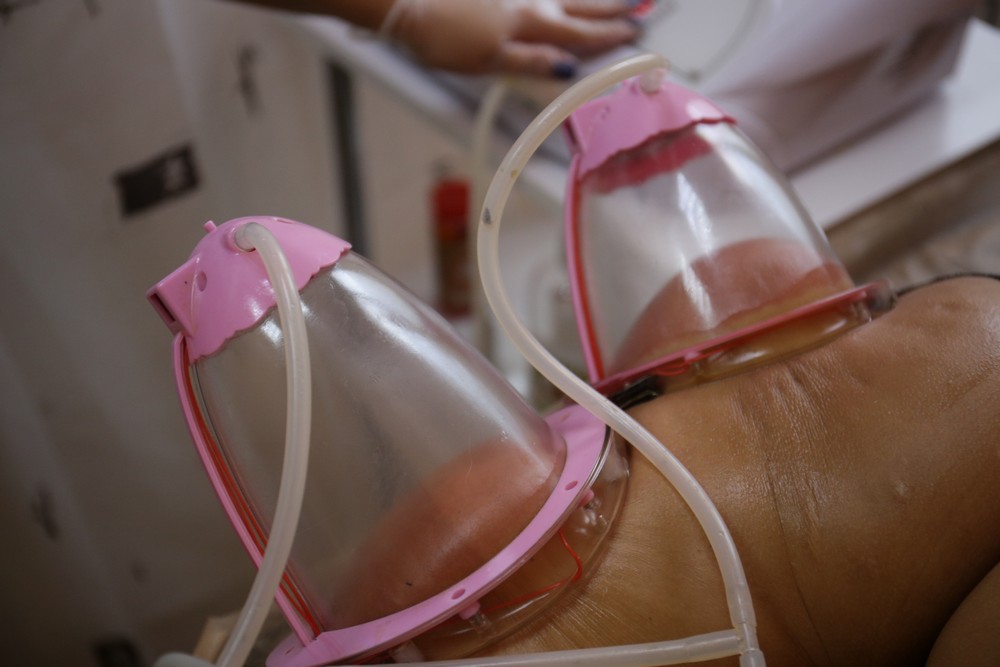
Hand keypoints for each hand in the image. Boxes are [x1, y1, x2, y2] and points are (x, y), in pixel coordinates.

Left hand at [383, 0, 640, 77]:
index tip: (634, 33)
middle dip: (610, 8)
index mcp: (531, 25)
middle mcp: (529, 2)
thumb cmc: (444, 37)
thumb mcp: (489, 60)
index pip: (579, 34)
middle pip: (578, 6)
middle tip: (639, 6)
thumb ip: (531, 61)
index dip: (608, 35)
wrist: (409, 4)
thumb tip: (568, 67)